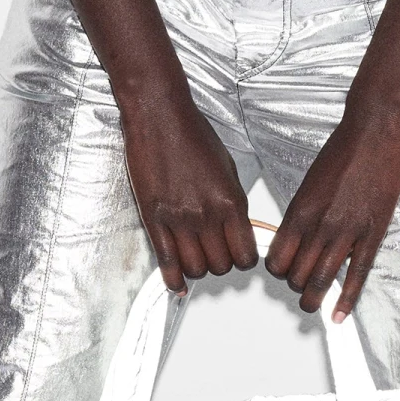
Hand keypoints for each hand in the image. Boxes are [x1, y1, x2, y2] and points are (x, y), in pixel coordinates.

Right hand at [121, 92, 257, 294]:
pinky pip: (167, 260)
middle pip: (221, 266)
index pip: (245, 255)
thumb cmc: (194, 135)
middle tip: (216, 255)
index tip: (238, 256)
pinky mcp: (154, 218)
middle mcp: (206, 215)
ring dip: (198, 269)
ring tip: (196, 259)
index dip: (243, 260)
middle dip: (221, 265)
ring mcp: (178, 219)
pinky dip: (173, 278)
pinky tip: (176, 283)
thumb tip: (237, 228)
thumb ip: (233, 202)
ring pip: (195, 268)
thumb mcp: (228, 168)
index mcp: (231, 202)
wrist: (159, 117)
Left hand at [264, 101, 399, 318]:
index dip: (278, 271)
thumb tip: (297, 239)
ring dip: (314, 298)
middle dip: (295, 285)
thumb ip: (303, 214)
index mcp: (300, 211)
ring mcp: (348, 231)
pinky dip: (347, 298)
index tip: (283, 272)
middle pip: (298, 273)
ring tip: (311, 306)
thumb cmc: (342, 152)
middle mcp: (320, 224)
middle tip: (299, 288)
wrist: (374, 133)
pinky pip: (357, 273)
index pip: (278, 258)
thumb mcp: (310, 183)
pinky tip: (340, 313)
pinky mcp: (373, 232)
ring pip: (323, 278)